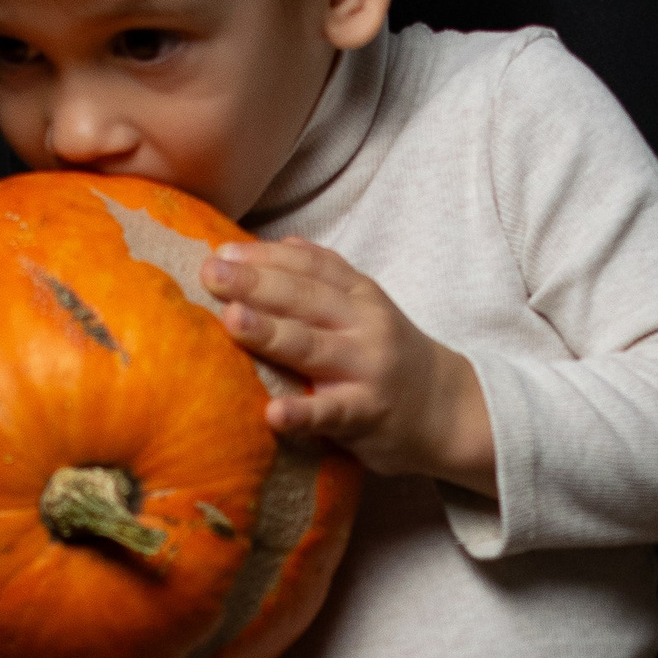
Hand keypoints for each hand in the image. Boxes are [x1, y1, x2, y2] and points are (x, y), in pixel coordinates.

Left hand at [203, 239, 496, 493]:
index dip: (266, 257)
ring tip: (232, 321)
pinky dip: (303, 413)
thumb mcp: (365, 307)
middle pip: (305, 300)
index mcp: (359, 294)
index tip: (221, 252)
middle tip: (211, 275)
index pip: (310, 267)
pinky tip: (273, 414)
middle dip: (256, 285)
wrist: (446, 409)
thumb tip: (280, 242)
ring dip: (271, 333)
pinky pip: (331, 413)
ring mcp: (367, 369)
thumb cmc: (389, 356)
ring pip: (313, 347)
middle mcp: (365, 325)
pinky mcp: (367, 414)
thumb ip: (326, 277)